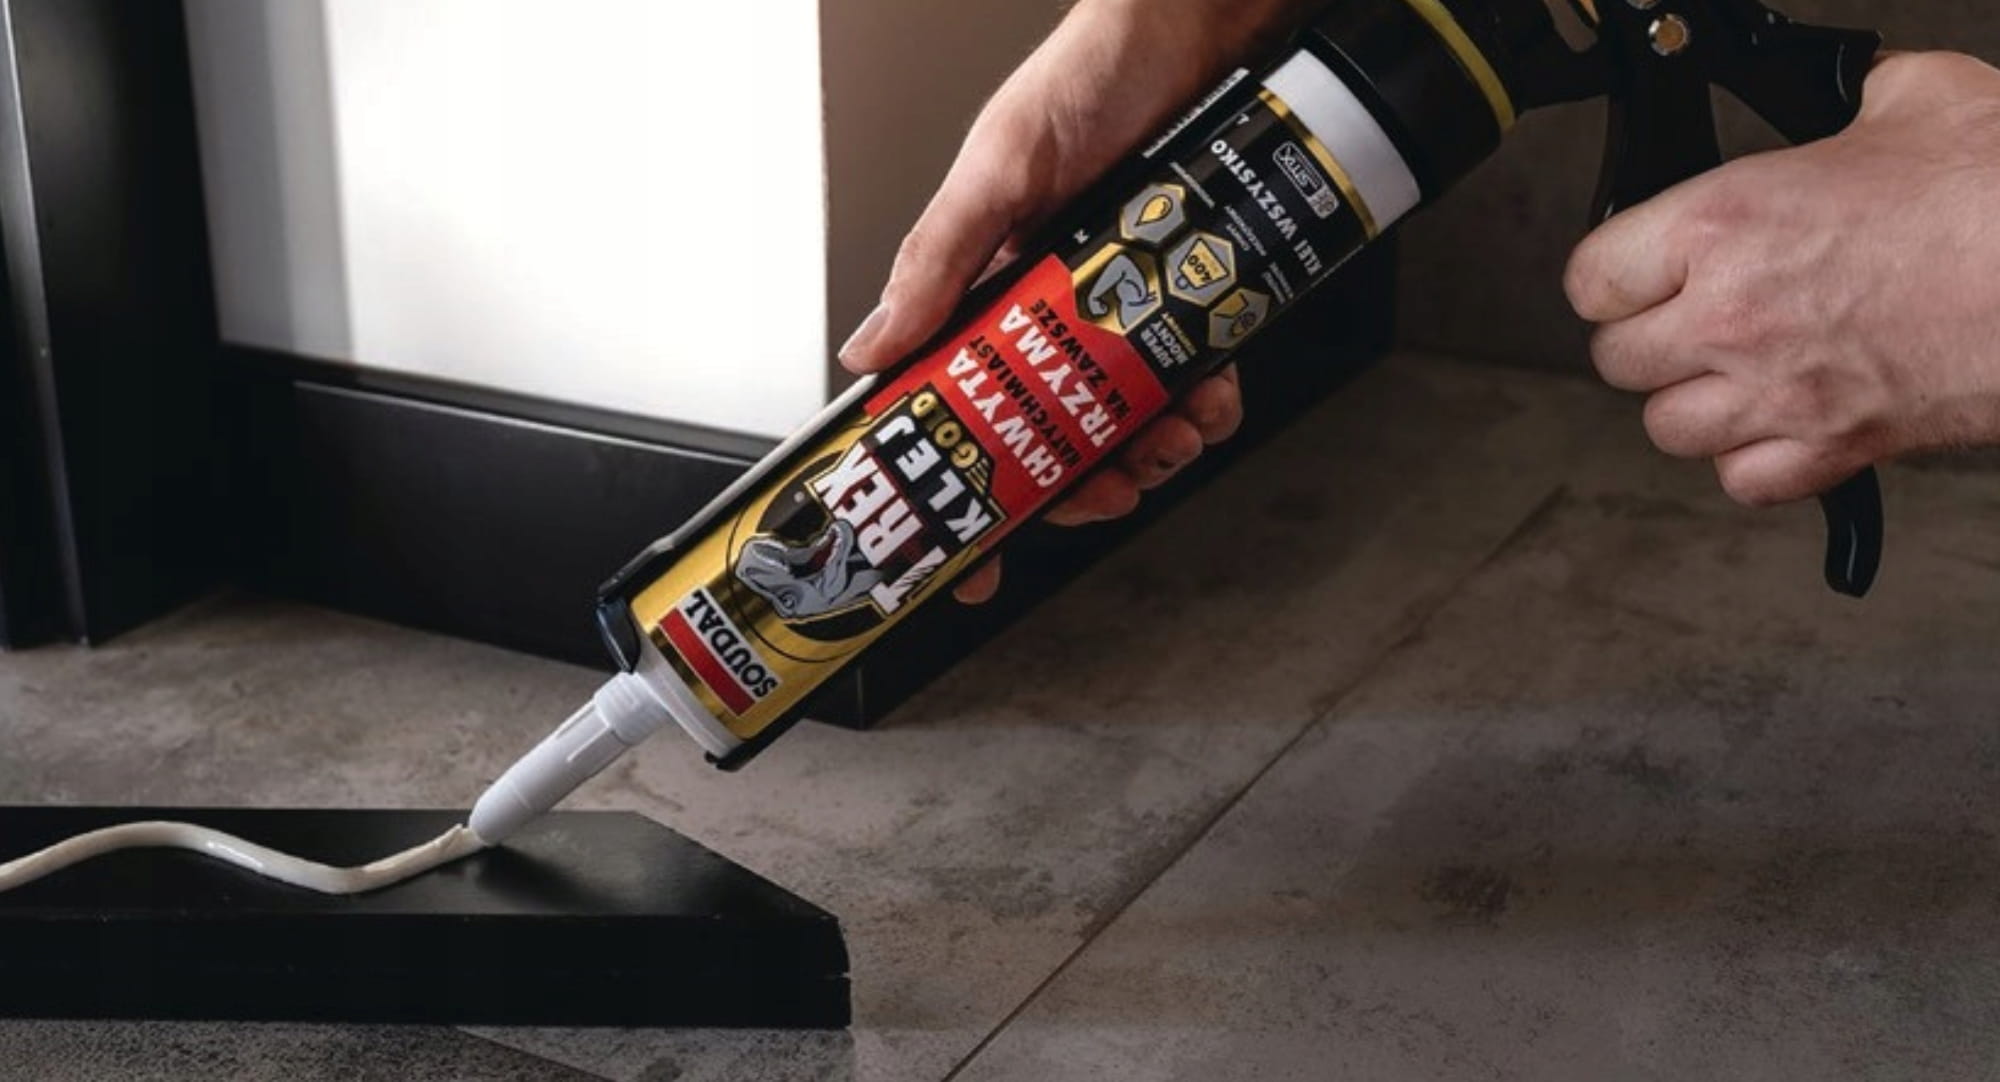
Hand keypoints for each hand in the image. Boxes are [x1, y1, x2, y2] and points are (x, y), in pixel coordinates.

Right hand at [838, 0, 1311, 601]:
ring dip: (1150, 450)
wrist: (1200, 28)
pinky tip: (1213, 393)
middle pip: (1047, 441)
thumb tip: (871, 349)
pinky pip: (1194, 381)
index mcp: (984, 291)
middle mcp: (1051, 314)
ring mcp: (1121, 314)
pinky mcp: (1186, 304)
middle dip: (1076, 484)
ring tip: (1170, 438)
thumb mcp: (995, 169)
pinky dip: (1206, 403)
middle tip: (1101, 493)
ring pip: (1127, 424)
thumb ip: (936, 260)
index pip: (953, 407)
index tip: (967, 561)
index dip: (958, 492)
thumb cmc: (1089, 74)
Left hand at [1565, 52, 1999, 507]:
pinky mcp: (1828, 449)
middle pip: (1616, 360)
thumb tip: (1852, 95)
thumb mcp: (1912, 99)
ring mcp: (1775, 392)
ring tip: (1729, 372)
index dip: (1612, 275)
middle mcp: (1730, 317)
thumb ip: (1850, 102)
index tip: (1636, 273)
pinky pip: (1741, 480)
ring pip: (1666, 428)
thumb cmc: (1993, 192)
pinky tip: (1779, 422)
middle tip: (1687, 320)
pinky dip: (1751, 461)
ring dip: (1691, 402)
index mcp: (1720, 225)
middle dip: (1647, 339)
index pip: (1590, 279)